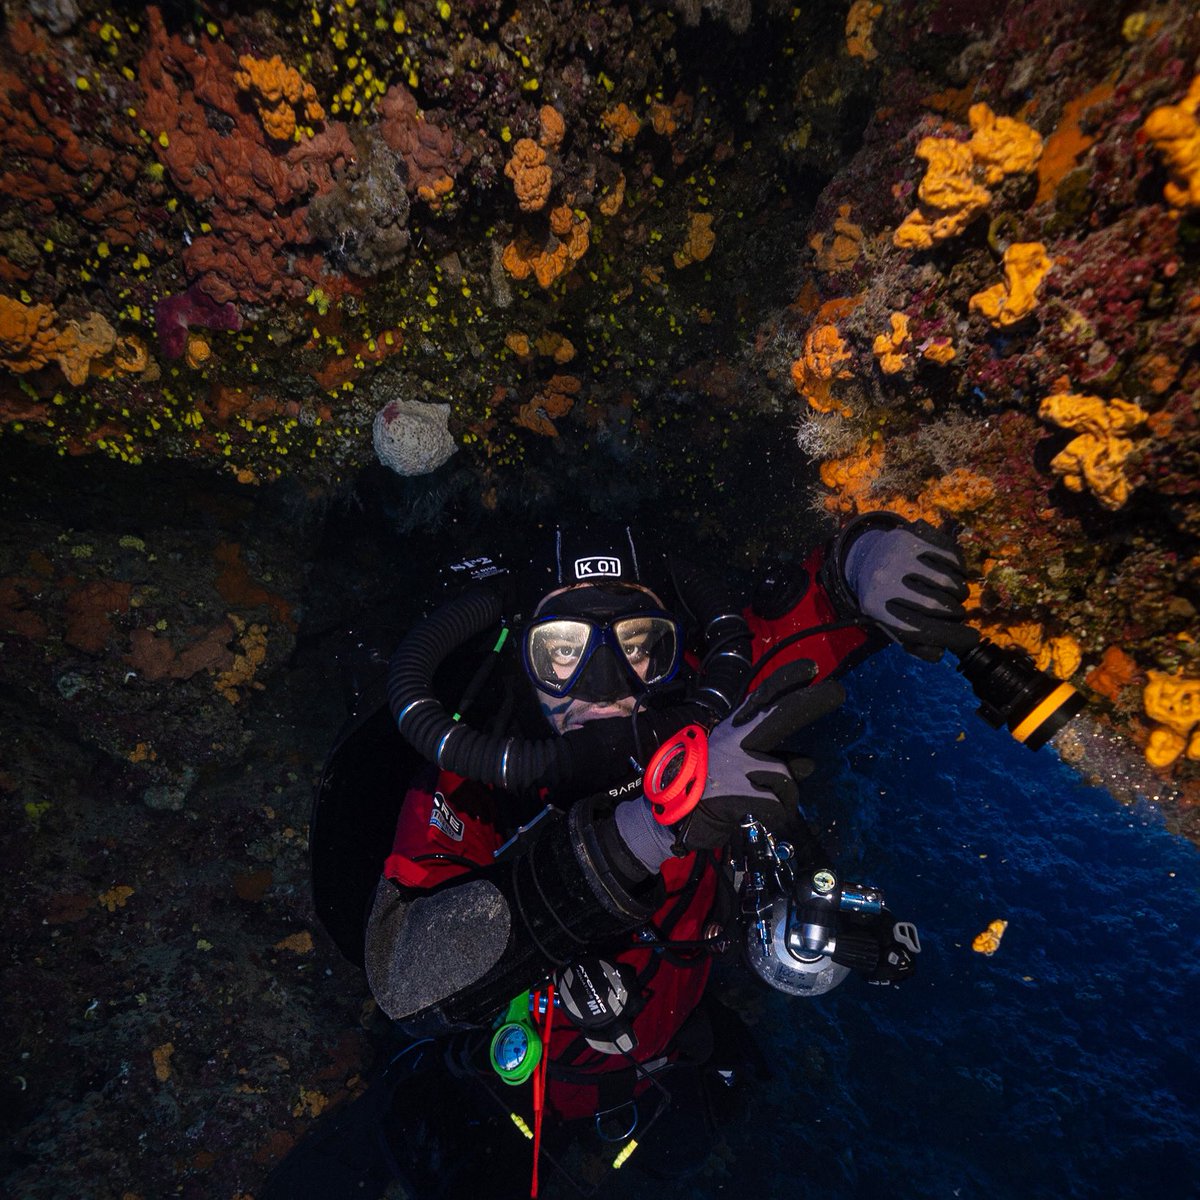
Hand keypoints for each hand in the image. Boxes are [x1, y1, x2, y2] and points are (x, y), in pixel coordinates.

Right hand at [674, 661, 844, 851]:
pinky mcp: (737, 794)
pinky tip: (755, 817)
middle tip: (838, 691)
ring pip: (786, 777)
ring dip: (783, 796)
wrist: (669, 814)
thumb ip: (774, 762)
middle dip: (810, 702)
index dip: (786, 681)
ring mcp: (735, 766)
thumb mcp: (737, 766)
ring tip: (761, 804)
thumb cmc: (703, 786)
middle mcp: (734, 741)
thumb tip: (808, 765)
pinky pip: (779, 807)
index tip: (810, 668)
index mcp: (733, 731)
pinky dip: (775, 817)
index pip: (761, 699)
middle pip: (779, 716)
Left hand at [843, 519, 977, 660]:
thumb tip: (940, 651)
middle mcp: (886, 581)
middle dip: (956, 613)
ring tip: (956, 595)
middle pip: (940, 605)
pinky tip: (957, 574)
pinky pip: (950, 556)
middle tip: (956, 614)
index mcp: (878, 608)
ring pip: (948, 581)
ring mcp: (898, 557)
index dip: (953, 636)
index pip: (923, 629)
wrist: (865, 558)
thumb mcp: (890, 624)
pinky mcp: (911, 539)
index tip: (972, 637)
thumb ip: (914, 644)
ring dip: (960, 592)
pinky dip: (960, 568)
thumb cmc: (883, 598)